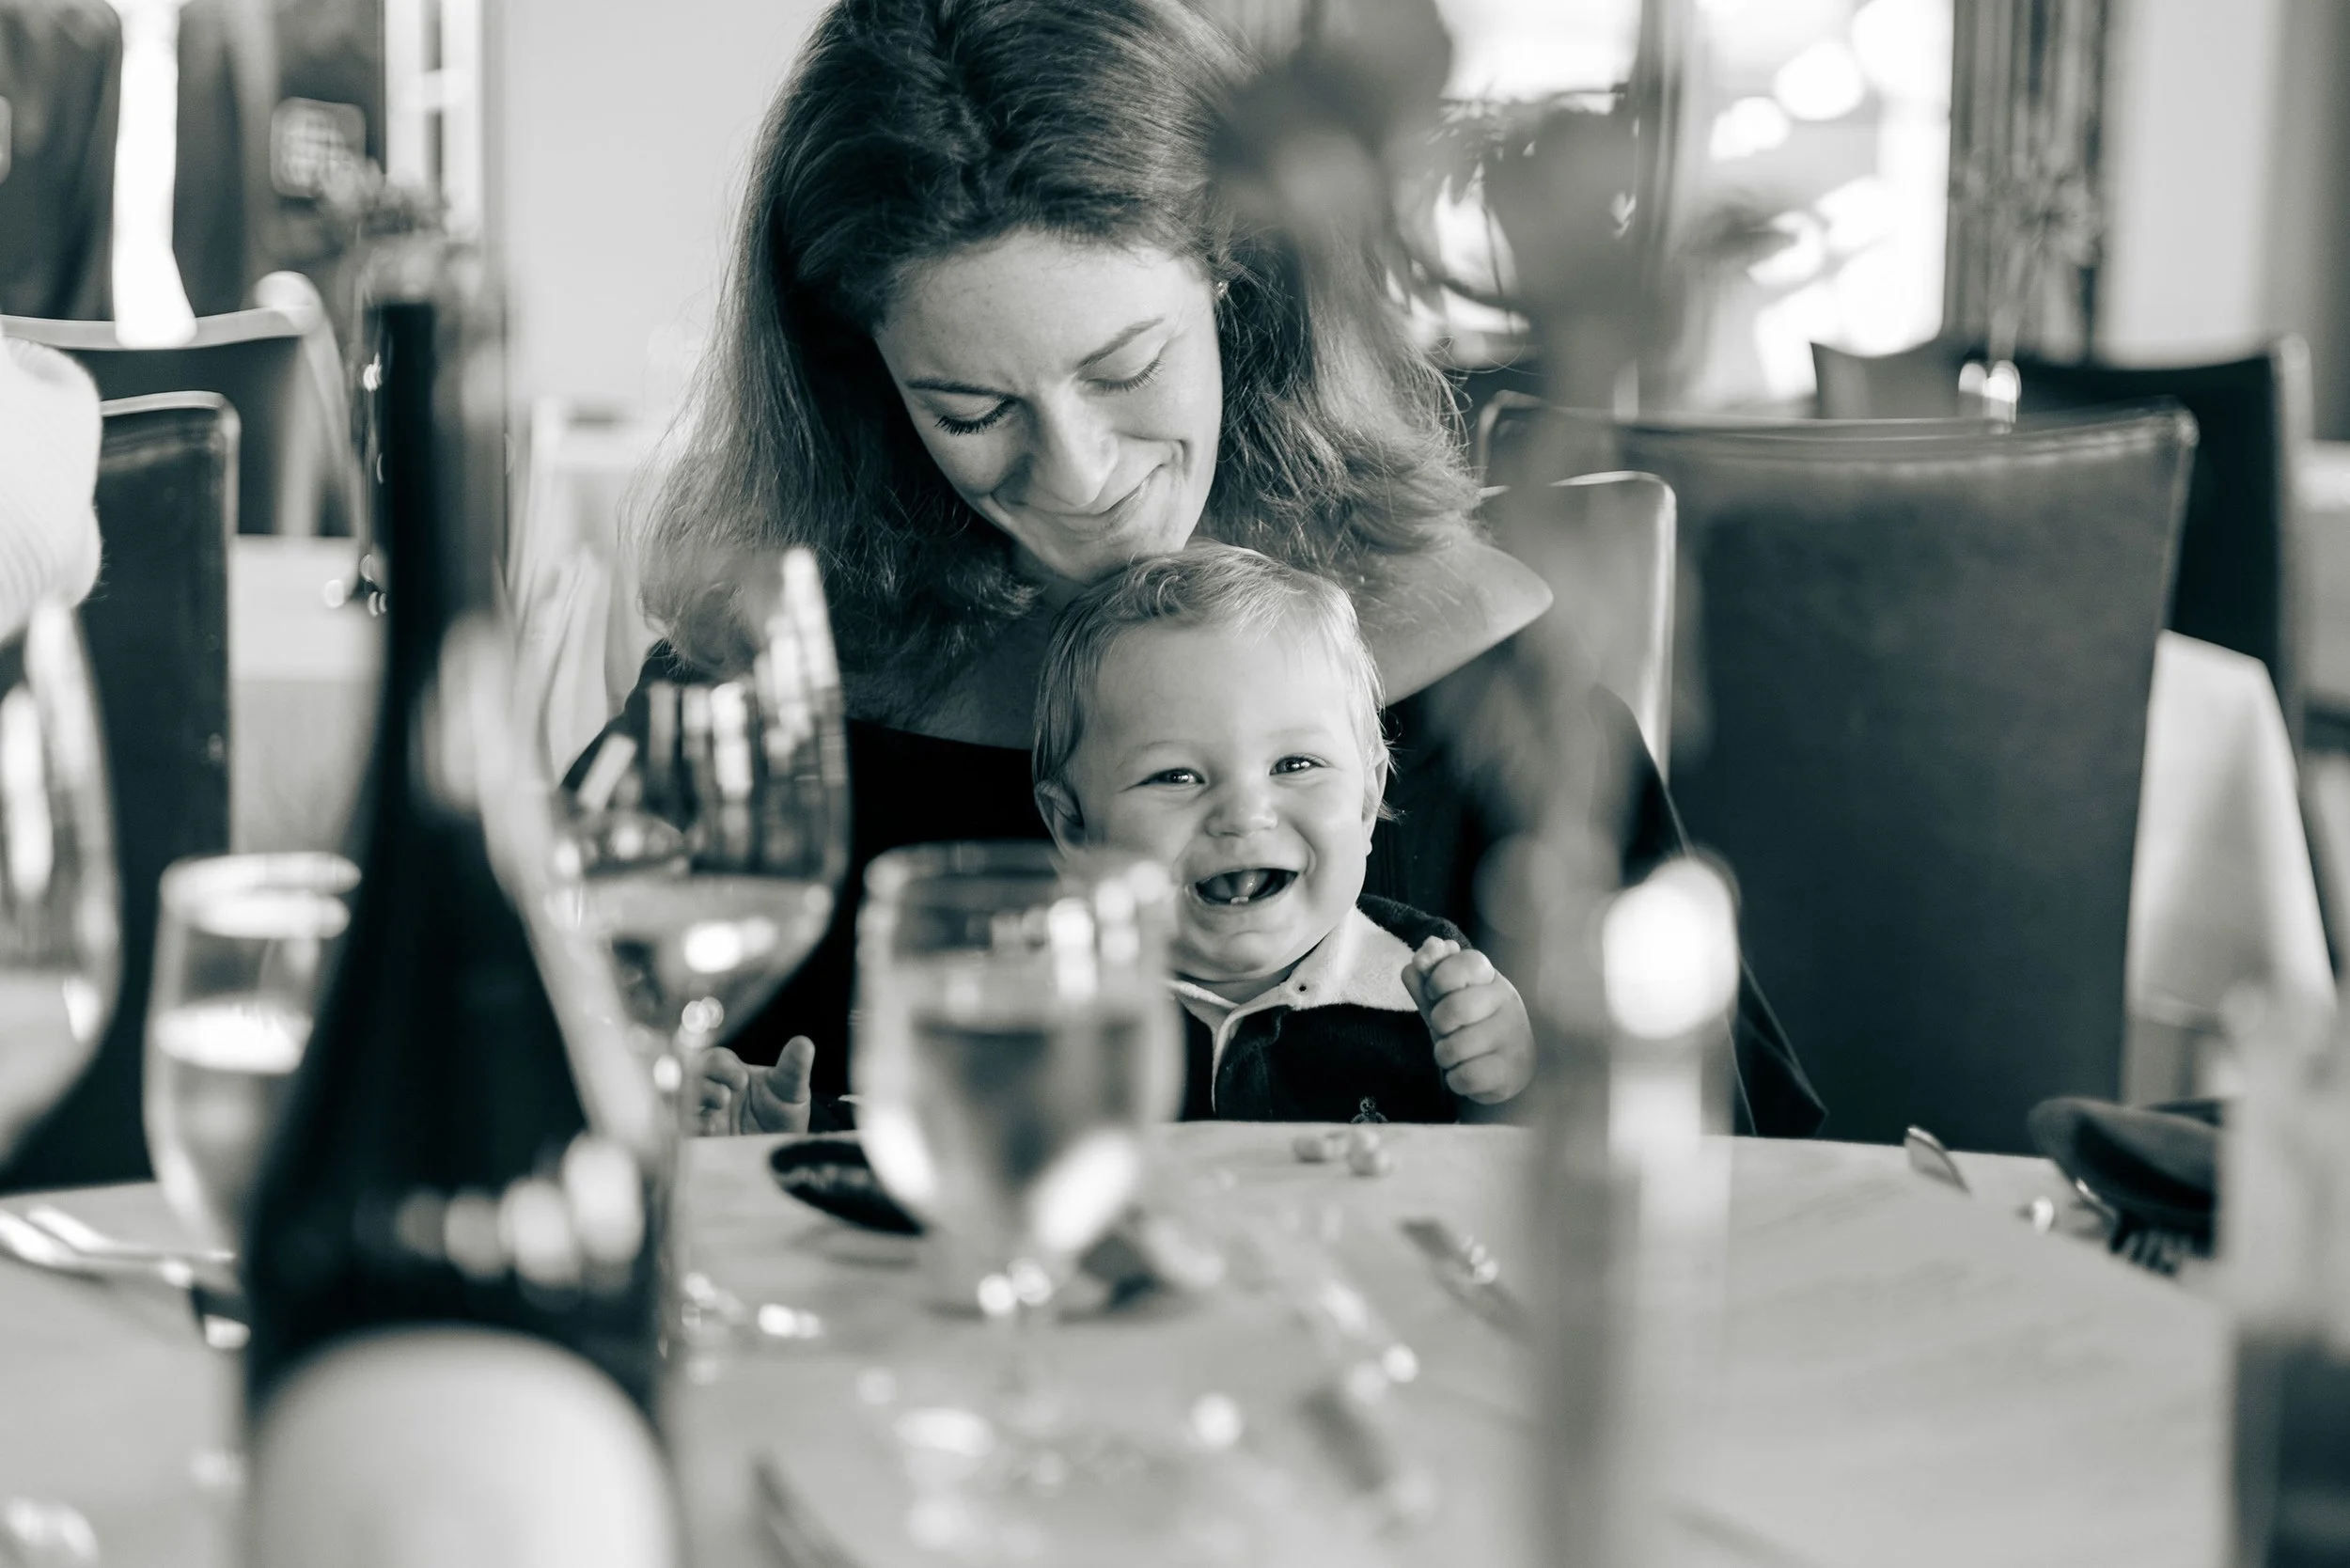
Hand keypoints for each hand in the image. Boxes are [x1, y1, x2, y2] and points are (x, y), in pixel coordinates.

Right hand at [693, 1036, 815, 1134]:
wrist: (781, 1153)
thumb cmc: (783, 1115)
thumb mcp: (791, 1091)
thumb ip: (794, 1068)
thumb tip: (804, 1043)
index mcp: (729, 1073)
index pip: (714, 1060)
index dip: (722, 1067)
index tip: (742, 1080)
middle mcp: (711, 1091)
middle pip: (690, 1079)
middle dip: (703, 1086)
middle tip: (724, 1098)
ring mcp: (702, 1115)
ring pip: (682, 1104)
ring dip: (694, 1108)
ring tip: (715, 1123)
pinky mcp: (698, 1140)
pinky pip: (684, 1131)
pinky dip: (692, 1130)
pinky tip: (710, 1134)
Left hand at [1403, 937, 1534, 1104]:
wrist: (1509, 1067)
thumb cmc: (1471, 1026)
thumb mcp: (1445, 998)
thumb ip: (1429, 974)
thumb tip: (1425, 951)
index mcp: (1490, 978)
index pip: (1467, 962)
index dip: (1439, 979)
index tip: (1436, 992)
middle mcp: (1508, 1002)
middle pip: (1454, 1009)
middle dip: (1438, 1024)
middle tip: (1447, 1029)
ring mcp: (1513, 1037)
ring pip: (1455, 1048)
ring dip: (1444, 1054)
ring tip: (1458, 1053)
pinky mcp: (1511, 1071)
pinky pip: (1464, 1076)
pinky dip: (1455, 1079)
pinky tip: (1467, 1071)